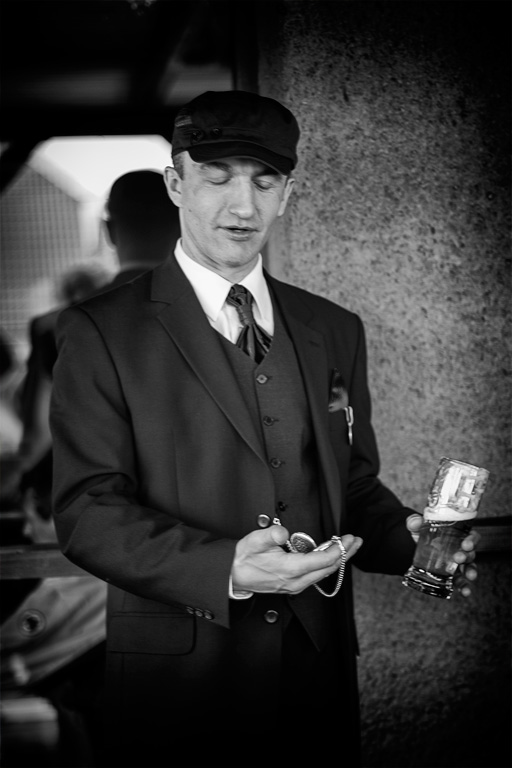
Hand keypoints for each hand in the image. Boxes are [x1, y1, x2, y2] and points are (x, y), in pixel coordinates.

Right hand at [231, 525, 362, 594]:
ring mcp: (296, 585)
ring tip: (350, 546)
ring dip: (339, 559)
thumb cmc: (243, 558)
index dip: (338, 550)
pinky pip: (317, 575)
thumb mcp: (253, 541)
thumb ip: (270, 535)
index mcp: (290, 569)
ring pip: (325, 573)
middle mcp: (296, 581)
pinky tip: (332, 555)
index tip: (346, 539)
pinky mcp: (294, 585)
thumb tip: (284, 532)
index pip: (323, 561)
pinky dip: (328, 564)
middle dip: (345, 554)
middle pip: (329, 569)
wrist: (233, 576)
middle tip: (356, 540)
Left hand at [406, 513, 480, 597]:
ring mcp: (458, 564)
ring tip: (469, 577)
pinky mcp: (452, 575)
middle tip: (458, 558)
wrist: (413, 547)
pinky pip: (461, 582)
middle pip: (470, 552)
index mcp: (457, 535)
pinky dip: (465, 588)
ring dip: (471, 572)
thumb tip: (414, 522)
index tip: (466, 544)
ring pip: (470, 568)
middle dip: (467, 556)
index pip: (471, 536)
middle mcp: (461, 549)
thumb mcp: (417, 525)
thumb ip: (414, 522)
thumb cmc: (421, 532)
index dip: (472, 540)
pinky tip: (465, 593)